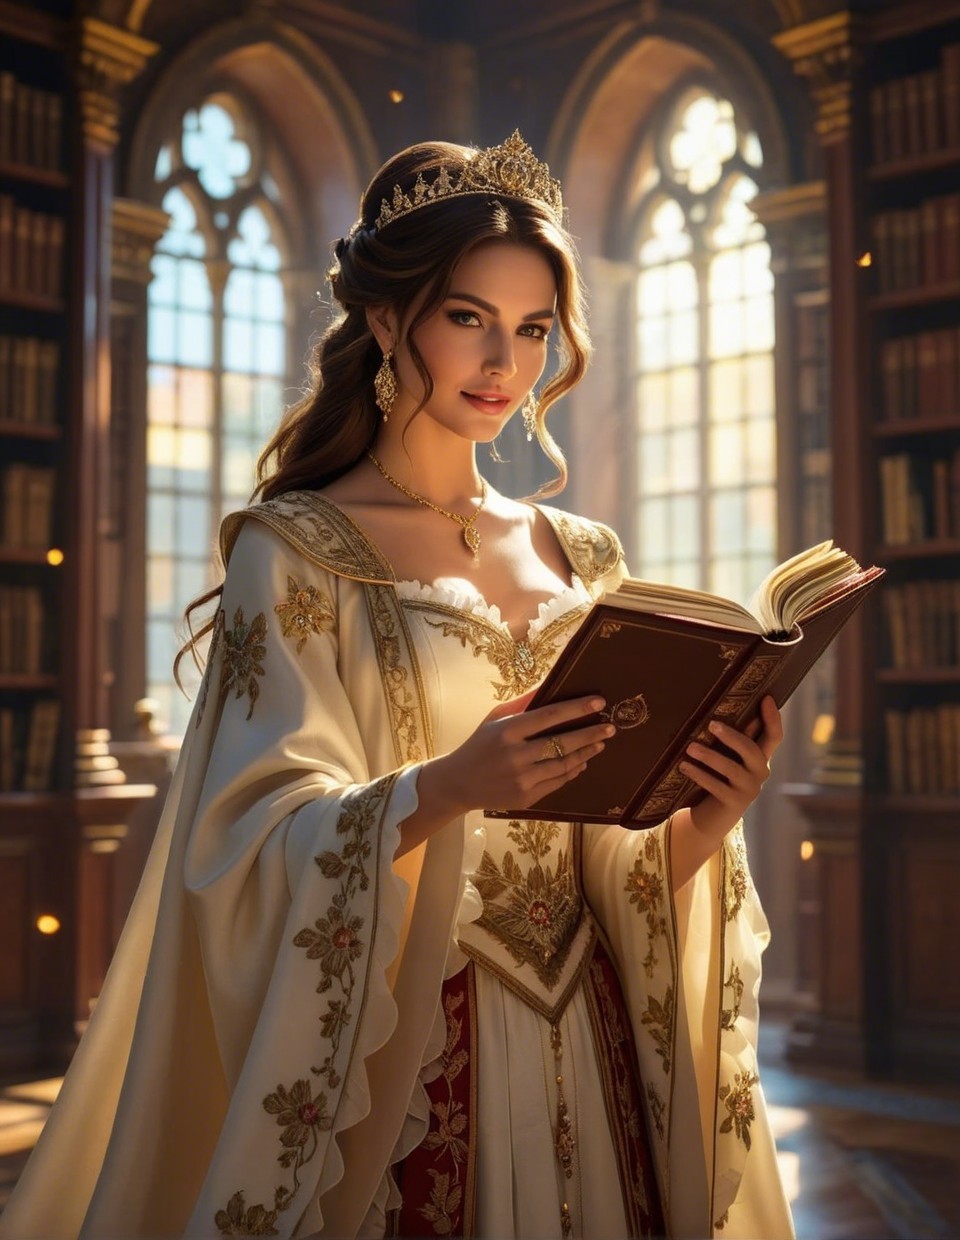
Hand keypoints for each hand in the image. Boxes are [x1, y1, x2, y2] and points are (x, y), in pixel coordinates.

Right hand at [420, 689, 613, 821]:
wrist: (458, 783)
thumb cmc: (479, 744)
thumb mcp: (495, 718)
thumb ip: (522, 704)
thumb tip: (550, 685)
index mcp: (507, 731)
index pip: (550, 716)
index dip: (577, 708)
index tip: (598, 701)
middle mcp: (516, 756)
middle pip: (563, 743)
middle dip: (590, 734)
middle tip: (610, 727)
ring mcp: (522, 779)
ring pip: (564, 765)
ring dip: (586, 753)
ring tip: (600, 744)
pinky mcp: (526, 798)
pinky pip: (557, 782)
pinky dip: (573, 771)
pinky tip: (583, 762)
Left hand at [680, 695, 782, 838]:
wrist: (710, 818)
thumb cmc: (716, 779)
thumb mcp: (726, 758)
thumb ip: (729, 740)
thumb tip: (716, 710)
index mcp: (760, 758)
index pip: (774, 737)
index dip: (773, 718)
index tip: (766, 697)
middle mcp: (760, 773)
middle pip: (752, 750)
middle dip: (732, 736)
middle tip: (711, 724)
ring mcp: (749, 789)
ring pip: (731, 768)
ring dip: (709, 756)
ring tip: (689, 747)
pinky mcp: (734, 803)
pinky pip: (716, 786)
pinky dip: (699, 774)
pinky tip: (684, 766)